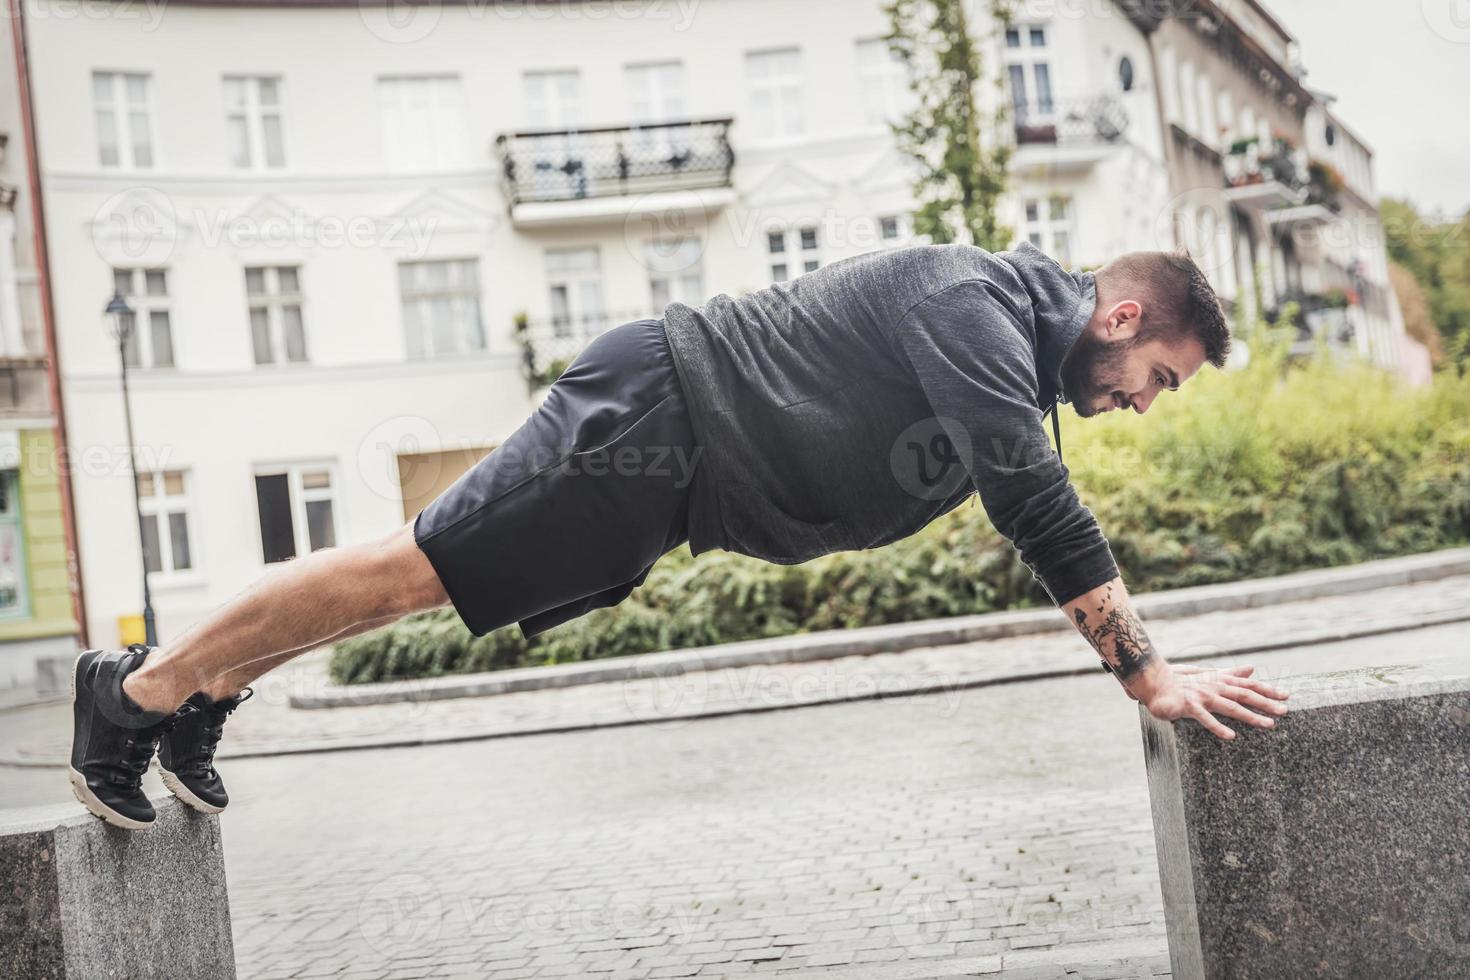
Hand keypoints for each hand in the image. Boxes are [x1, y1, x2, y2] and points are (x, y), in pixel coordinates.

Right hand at [1138, 663, 1289, 740]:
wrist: (1153, 681)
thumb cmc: (1180, 680)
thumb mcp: (1208, 675)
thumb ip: (1230, 674)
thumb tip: (1251, 668)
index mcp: (1219, 680)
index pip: (1248, 684)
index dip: (1268, 689)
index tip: (1286, 695)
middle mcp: (1214, 686)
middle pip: (1245, 695)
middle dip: (1266, 702)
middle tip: (1285, 711)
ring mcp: (1202, 696)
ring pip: (1231, 707)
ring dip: (1251, 716)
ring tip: (1268, 725)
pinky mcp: (1189, 706)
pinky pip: (1206, 718)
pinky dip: (1218, 727)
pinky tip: (1231, 736)